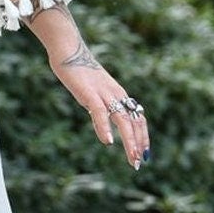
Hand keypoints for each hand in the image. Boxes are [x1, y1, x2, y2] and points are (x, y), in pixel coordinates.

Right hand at [51, 54, 150, 171]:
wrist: (69, 50)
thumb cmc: (79, 73)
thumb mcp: (93, 95)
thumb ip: (101, 112)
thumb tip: (105, 131)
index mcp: (119, 95)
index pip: (137, 118)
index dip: (142, 136)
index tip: (144, 153)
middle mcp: (116, 95)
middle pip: (134, 122)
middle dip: (138, 143)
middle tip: (139, 162)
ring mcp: (104, 94)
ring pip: (122, 120)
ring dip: (129, 140)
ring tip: (132, 157)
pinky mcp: (89, 92)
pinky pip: (100, 112)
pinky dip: (104, 127)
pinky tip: (107, 141)